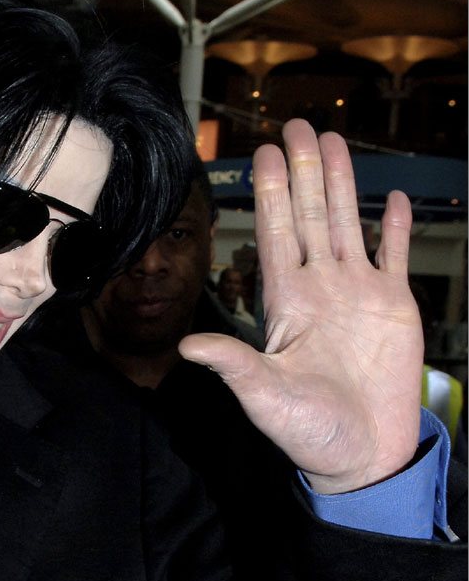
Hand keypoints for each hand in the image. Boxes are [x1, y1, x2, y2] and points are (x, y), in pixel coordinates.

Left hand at [179, 119, 422, 493]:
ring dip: (340, 184)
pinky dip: (393, 227)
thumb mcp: (264, 396)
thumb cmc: (310, 433)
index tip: (262, 153)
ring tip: (333, 141)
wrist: (363, 456)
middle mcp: (320, 291)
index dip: (270, 193)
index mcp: (287, 306)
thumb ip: (233, 364)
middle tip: (295, 124)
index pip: (275, 236)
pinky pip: (393, 255)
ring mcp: (357, 295)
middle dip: (302, 171)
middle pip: (308, 217)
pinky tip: (390, 198)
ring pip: (346, 223)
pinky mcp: (394, 307)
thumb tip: (186, 347)